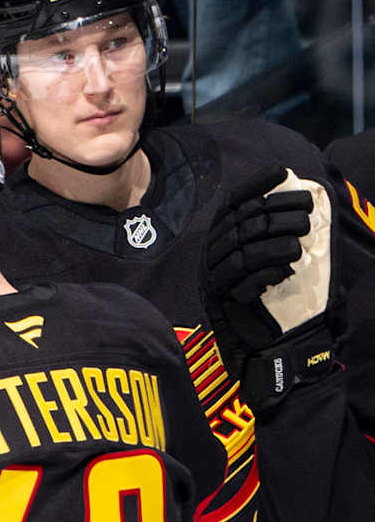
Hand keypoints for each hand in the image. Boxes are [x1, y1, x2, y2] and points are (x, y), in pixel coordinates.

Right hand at [203, 164, 333, 406]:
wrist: (272, 350)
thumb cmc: (285, 302)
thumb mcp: (287, 259)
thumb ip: (285, 231)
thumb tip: (300, 196)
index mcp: (225, 241)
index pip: (235, 204)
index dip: (255, 185)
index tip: (281, 172)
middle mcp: (213, 257)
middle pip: (240, 223)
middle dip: (275, 213)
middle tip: (308, 212)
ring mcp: (213, 279)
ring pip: (240, 249)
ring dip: (274, 242)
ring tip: (301, 244)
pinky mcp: (219, 302)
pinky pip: (238, 279)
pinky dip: (264, 271)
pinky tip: (286, 271)